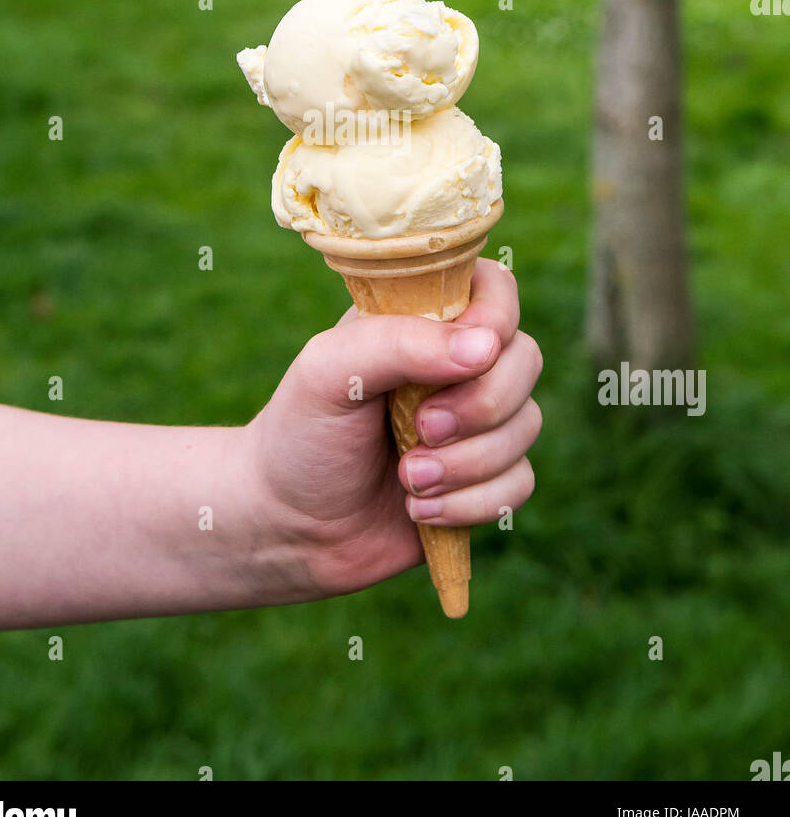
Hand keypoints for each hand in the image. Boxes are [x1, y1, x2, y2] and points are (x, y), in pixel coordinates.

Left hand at [246, 260, 542, 601]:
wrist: (289, 527)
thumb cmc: (302, 434)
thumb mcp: (329, 372)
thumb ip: (398, 343)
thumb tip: (486, 347)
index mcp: (421, 320)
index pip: (494, 289)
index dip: (496, 320)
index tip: (468, 356)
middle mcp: (457, 364)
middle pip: (526, 359)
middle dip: (481, 405)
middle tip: (422, 428)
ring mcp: (476, 424)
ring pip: (526, 426)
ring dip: (467, 464)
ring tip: (407, 480)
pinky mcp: (484, 480)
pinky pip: (519, 483)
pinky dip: (472, 503)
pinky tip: (420, 510)